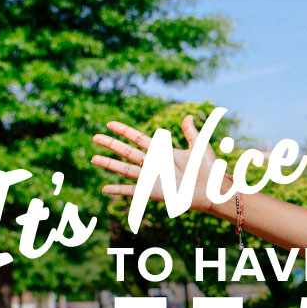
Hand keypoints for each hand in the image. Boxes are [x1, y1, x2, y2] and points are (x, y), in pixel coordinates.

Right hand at [91, 115, 226, 215]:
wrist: (213, 190)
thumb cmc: (209, 169)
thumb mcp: (199, 146)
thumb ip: (191, 132)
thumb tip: (188, 115)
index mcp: (163, 152)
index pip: (138, 138)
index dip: (124, 131)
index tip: (110, 124)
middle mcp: (155, 164)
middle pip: (127, 152)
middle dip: (111, 144)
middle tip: (95, 137)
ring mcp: (153, 178)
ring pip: (125, 169)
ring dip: (109, 164)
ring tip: (93, 158)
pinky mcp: (154, 192)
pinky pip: (132, 192)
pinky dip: (118, 190)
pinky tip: (105, 189)